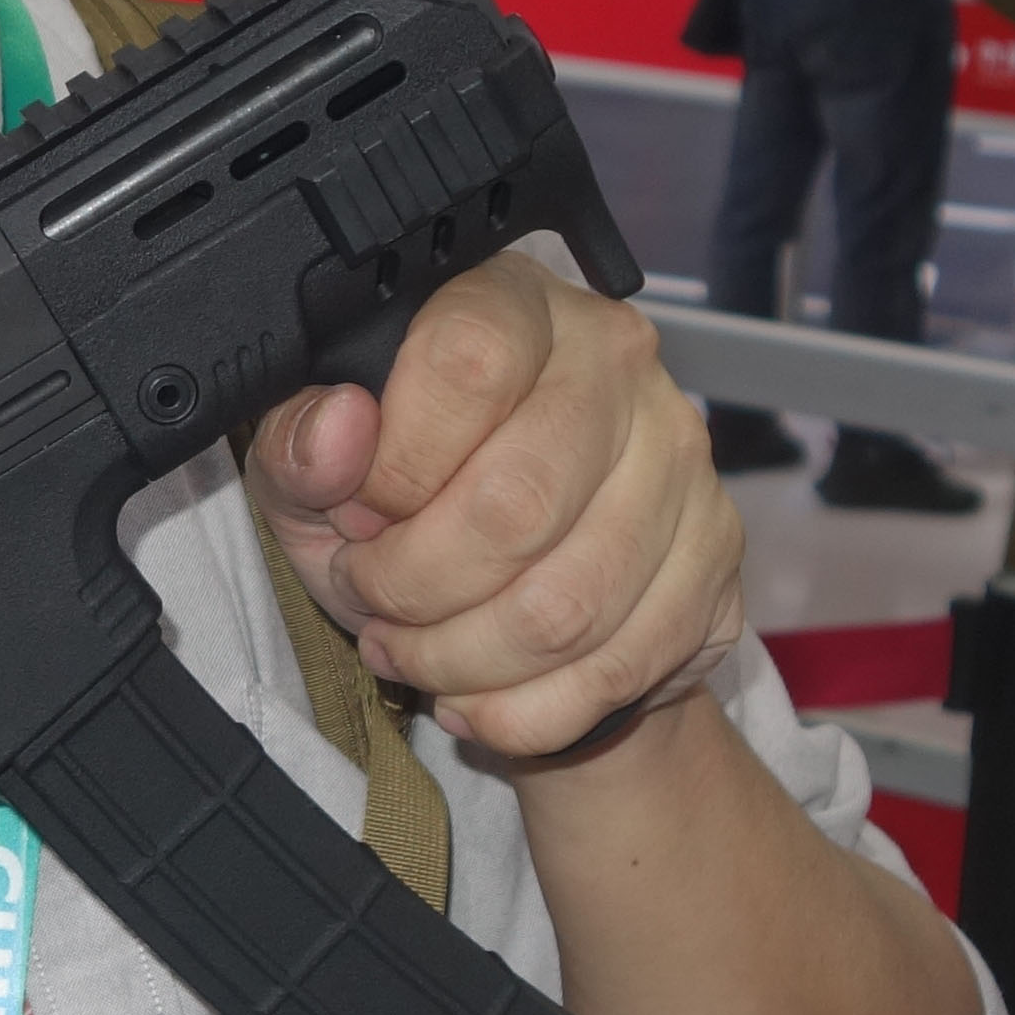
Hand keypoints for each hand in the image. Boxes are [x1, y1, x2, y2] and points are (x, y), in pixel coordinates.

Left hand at [246, 252, 744, 757]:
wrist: (495, 571)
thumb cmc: (400, 499)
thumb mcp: (310, 466)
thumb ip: (299, 445)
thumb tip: (340, 429)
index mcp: (511, 303)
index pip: (468, 364)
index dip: (395, 469)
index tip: (362, 516)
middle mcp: (616, 362)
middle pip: (517, 505)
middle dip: (415, 587)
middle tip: (374, 598)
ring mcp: (679, 460)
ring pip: (564, 609)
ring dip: (459, 660)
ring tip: (411, 651)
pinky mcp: (714, 557)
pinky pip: (615, 669)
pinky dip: (519, 710)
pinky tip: (473, 691)